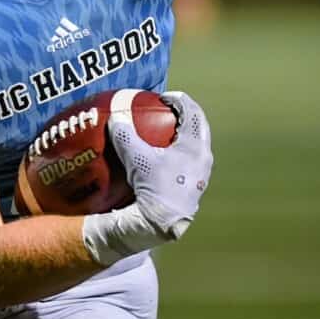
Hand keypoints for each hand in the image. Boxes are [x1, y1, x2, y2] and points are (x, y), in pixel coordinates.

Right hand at [108, 90, 212, 238]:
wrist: (162, 221)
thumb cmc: (153, 187)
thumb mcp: (136, 158)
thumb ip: (125, 136)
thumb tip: (116, 117)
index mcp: (194, 146)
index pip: (193, 112)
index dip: (179, 100)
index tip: (164, 97)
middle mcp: (203, 157)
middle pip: (199, 125)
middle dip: (185, 113)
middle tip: (168, 108)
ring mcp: (202, 172)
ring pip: (198, 143)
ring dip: (185, 132)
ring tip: (167, 129)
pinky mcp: (196, 184)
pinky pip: (193, 157)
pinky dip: (182, 148)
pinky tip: (166, 154)